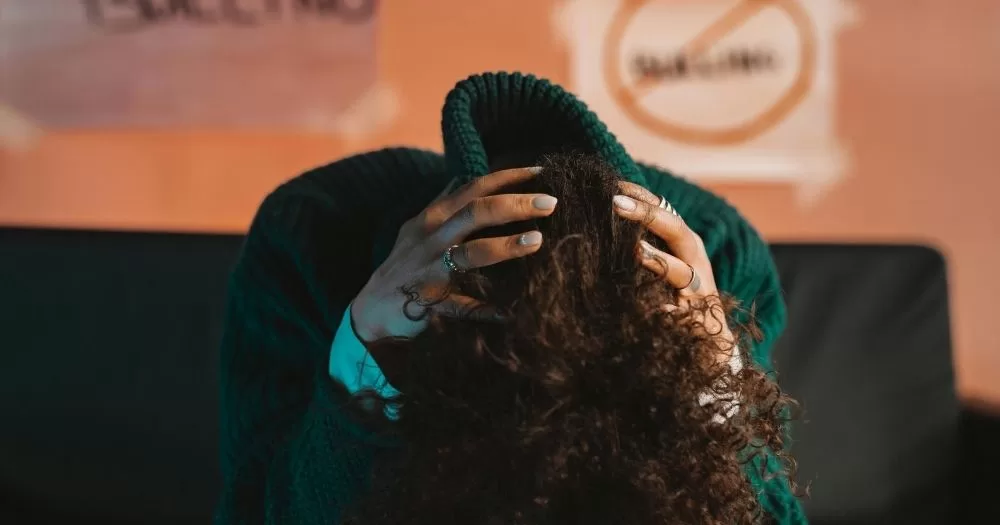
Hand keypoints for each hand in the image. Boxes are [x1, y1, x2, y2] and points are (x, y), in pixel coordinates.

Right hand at [351, 167, 556, 341]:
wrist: (370, 312)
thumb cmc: (402, 267)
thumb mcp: (417, 230)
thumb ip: (442, 205)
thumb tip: (462, 178)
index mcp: (433, 218)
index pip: (474, 188)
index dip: (509, 177)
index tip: (542, 172)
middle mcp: (431, 239)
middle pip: (476, 212)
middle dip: (515, 205)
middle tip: (551, 203)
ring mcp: (430, 271)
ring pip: (471, 253)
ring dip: (505, 246)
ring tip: (536, 241)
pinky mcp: (429, 303)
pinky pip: (462, 307)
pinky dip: (486, 310)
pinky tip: (511, 312)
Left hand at [612, 183, 735, 364]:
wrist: (712, 340)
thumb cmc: (678, 295)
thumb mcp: (663, 262)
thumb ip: (642, 240)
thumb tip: (605, 216)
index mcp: (684, 241)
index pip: (664, 208)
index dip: (640, 195)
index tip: (612, 183)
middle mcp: (695, 259)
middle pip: (675, 229)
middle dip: (647, 215)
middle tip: (615, 203)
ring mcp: (699, 289)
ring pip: (682, 270)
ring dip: (659, 260)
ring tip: (636, 251)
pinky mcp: (697, 318)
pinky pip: (681, 315)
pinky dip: (667, 312)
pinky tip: (656, 310)